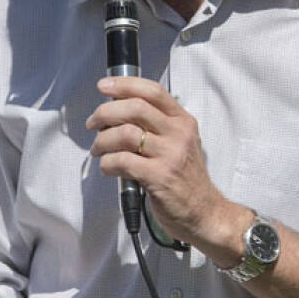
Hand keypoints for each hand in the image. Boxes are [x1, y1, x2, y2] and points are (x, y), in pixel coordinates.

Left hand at [85, 76, 234, 249]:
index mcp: (183, 122)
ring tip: (98, 149)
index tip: (104, 86)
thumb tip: (118, 111)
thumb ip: (157, 125)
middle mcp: (178, 134)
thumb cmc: (186, 179)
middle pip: (135, 107)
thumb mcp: (181, 143)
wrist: (204, 212)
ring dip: (102, 140)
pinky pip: (122, 161)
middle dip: (105, 112)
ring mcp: (170, 155)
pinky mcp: (159, 177)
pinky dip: (107, 163)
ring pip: (125, 134)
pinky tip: (108, 167)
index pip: (153, 91)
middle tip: (93, 123)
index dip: (124, 85)